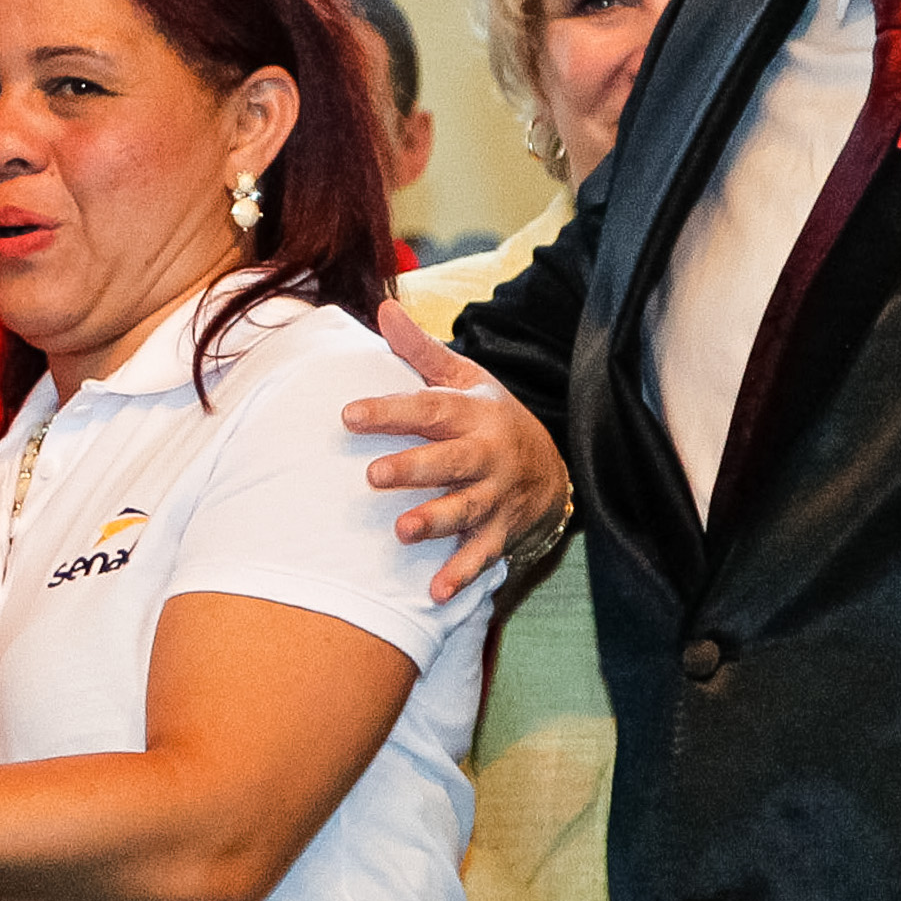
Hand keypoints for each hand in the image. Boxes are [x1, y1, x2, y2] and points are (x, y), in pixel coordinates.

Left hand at [351, 302, 570, 601]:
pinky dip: (462, 575)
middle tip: (374, 476)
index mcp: (472, 414)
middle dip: (415, 469)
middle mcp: (486, 455)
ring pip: (466, 510)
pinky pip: (482, 556)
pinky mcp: (501, 531)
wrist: (553, 466)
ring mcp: (496, 496)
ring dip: (436, 522)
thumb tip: (383, 308)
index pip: (427, 409)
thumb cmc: (490, 417)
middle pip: (450, 462)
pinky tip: (436, 593)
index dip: (389, 411)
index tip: (347, 414)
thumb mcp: (465, 378)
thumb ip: (420, 351)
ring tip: (402, 532)